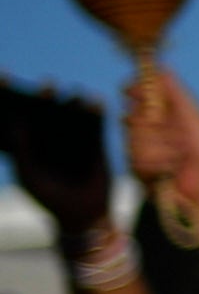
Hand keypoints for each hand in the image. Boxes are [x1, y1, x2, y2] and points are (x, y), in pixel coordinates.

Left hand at [0, 82, 114, 237]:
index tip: (4, 77)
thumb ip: (21, 151)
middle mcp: (50, 138)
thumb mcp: (29, 176)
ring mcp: (73, 140)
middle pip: (46, 110)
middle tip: (47, 85)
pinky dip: (96, 111)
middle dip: (46, 96)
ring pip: (72, 114)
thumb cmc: (50, 198)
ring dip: (73, 100)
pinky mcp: (95, 144)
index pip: (17, 117)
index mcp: (29, 145)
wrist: (84, 216)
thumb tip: (15, 123)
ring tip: (73, 92)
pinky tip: (95, 100)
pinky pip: (96, 124)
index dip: (10, 97)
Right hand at [117, 66, 198, 227]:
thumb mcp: (196, 118)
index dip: (134, 91)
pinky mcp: (140, 172)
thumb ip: (177, 94)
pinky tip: (172, 170)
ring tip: (181, 156)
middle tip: (180, 137)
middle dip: (156, 126)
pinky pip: (137, 160)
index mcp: (164, 116)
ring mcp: (143, 152)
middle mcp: (150, 132)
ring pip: (134, 139)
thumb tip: (162, 67)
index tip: (131, 89)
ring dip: (162, 147)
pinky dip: (159, 163)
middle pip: (131, 117)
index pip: (138, 97)